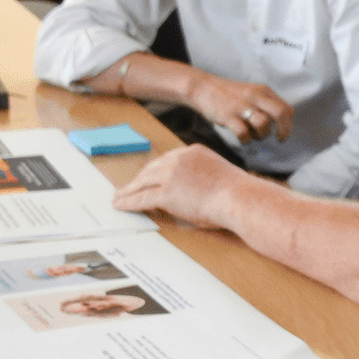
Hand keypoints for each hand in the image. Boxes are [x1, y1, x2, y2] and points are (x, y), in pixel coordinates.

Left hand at [112, 144, 249, 226]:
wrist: (239, 197)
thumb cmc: (238, 193)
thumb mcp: (219, 176)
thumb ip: (205, 178)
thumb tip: (199, 191)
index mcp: (193, 152)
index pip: (167, 160)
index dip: (154, 170)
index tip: (147, 176)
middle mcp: (179, 159)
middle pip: (151, 169)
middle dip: (138, 179)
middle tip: (127, 187)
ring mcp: (170, 176)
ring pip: (142, 183)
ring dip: (128, 191)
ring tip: (118, 197)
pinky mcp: (166, 193)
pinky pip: (141, 198)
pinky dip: (128, 202)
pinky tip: (120, 205)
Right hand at [189, 72, 293, 143]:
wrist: (202, 88)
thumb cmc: (230, 95)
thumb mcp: (252, 92)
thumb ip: (266, 103)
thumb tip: (283, 123)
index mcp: (263, 91)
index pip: (286, 108)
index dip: (288, 124)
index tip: (283, 133)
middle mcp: (255, 96)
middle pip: (280, 113)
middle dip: (284, 130)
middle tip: (279, 139)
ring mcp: (241, 106)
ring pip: (263, 125)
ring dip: (261, 135)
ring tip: (253, 135)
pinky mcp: (228, 116)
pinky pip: (244, 133)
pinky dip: (245, 140)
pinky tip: (242, 138)